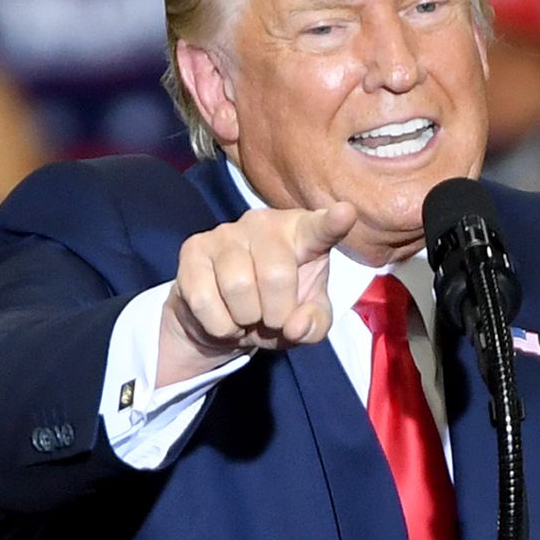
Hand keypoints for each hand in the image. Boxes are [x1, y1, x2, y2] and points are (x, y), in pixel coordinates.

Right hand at [158, 202, 358, 383]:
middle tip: (272, 318)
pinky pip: (205, 299)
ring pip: (238, 286)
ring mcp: (226, 232)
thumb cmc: (275, 309)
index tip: (346, 213)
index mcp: (303, 234)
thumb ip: (314, 324)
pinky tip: (223, 316)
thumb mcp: (305, 321)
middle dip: (277, 313)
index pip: (321, 227)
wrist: (224, 321)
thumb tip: (295, 325)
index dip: (333, 222)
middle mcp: (264, 223)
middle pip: (275, 274)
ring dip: (246, 319)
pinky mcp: (193, 249)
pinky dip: (220, 324)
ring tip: (247, 315)